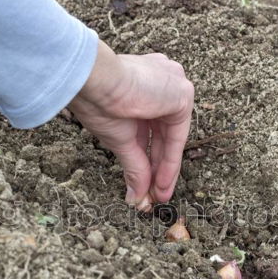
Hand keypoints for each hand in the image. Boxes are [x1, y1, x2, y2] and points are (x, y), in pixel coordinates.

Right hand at [69, 40, 193, 210]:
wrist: (95, 81)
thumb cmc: (98, 101)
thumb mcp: (119, 139)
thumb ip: (134, 167)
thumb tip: (135, 197)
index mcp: (142, 87)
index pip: (151, 130)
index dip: (148, 161)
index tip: (144, 187)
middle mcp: (161, 83)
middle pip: (164, 136)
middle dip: (158, 170)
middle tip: (153, 197)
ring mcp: (173, 86)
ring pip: (172, 137)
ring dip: (165, 170)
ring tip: (158, 195)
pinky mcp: (181, 93)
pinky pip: (178, 135)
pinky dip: (170, 161)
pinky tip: (161, 181)